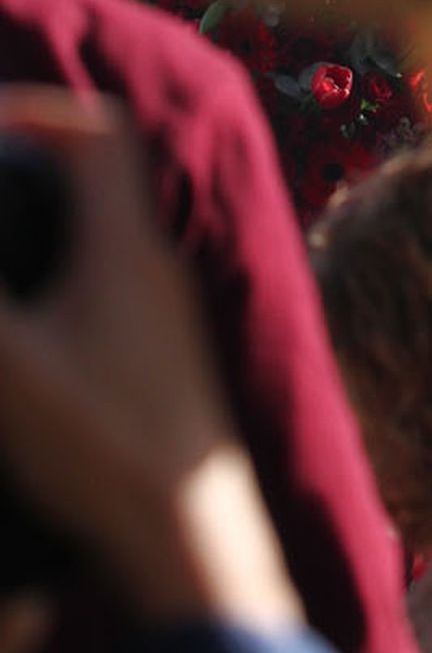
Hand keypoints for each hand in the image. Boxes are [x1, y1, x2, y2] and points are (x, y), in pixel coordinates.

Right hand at [0, 90, 301, 632]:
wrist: (192, 540)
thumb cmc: (102, 447)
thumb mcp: (8, 371)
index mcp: (128, 248)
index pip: (100, 133)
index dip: (40, 111)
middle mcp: (159, 267)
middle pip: (105, 176)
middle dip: (39, 160)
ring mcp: (170, 314)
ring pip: (110, 232)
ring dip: (55, 218)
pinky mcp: (168, 360)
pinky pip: (115, 282)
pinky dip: (68, 271)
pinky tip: (30, 319)